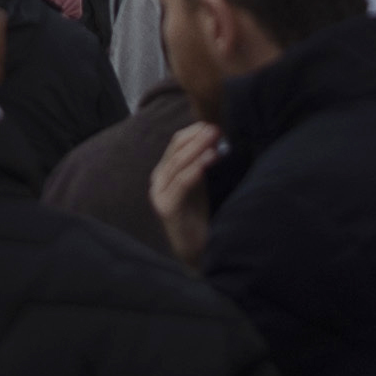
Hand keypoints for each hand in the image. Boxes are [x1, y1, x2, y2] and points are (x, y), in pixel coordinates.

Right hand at [149, 121, 224, 262]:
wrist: (198, 252)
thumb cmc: (201, 218)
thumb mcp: (201, 184)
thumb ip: (202, 163)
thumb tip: (216, 135)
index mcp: (165, 172)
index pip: (176, 143)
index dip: (194, 132)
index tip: (213, 123)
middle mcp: (159, 180)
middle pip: (176, 150)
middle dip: (197, 137)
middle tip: (216, 128)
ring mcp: (160, 194)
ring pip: (178, 164)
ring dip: (198, 149)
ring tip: (215, 140)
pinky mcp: (166, 208)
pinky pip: (181, 183)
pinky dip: (196, 169)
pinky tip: (209, 160)